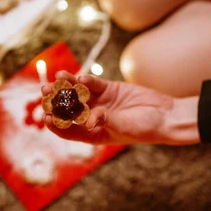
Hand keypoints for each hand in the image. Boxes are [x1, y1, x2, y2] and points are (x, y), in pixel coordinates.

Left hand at [41, 71, 200, 144]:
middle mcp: (93, 118)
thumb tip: (88, 119)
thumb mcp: (124, 127)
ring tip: (57, 77)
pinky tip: (81, 77)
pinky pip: (93, 84)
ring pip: (78, 93)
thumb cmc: (146, 128)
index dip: (56, 125)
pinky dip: (87, 80)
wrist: (165, 115)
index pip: (69, 130)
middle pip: (69, 108)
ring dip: (67, 86)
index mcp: (93, 133)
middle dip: (57, 101)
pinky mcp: (108, 89)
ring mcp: (100, 102)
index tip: (46, 118)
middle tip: (45, 92)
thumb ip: (106, 121)